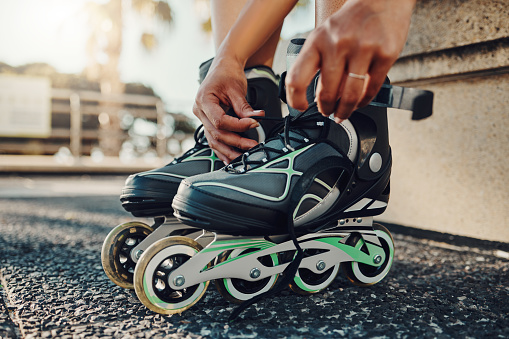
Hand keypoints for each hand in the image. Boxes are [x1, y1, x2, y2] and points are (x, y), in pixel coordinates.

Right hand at [193, 57, 263, 162]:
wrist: (222, 68)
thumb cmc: (227, 74)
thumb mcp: (237, 88)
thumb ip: (245, 107)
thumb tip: (258, 118)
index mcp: (203, 100)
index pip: (220, 120)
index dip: (238, 126)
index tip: (254, 124)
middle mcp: (199, 111)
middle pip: (216, 133)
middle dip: (236, 142)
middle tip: (253, 145)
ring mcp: (202, 118)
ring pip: (213, 140)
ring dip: (229, 151)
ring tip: (244, 157)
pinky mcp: (207, 122)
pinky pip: (213, 139)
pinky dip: (222, 150)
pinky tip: (230, 159)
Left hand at [285, 0, 415, 122]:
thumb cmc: (349, 22)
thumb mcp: (324, 36)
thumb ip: (318, 62)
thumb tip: (316, 97)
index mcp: (317, 41)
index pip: (297, 78)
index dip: (296, 99)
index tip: (301, 106)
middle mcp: (338, 44)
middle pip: (327, 93)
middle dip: (326, 109)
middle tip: (328, 112)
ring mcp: (363, 49)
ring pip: (350, 95)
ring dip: (345, 110)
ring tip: (343, 113)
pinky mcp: (385, 54)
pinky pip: (372, 88)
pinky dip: (365, 101)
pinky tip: (361, 101)